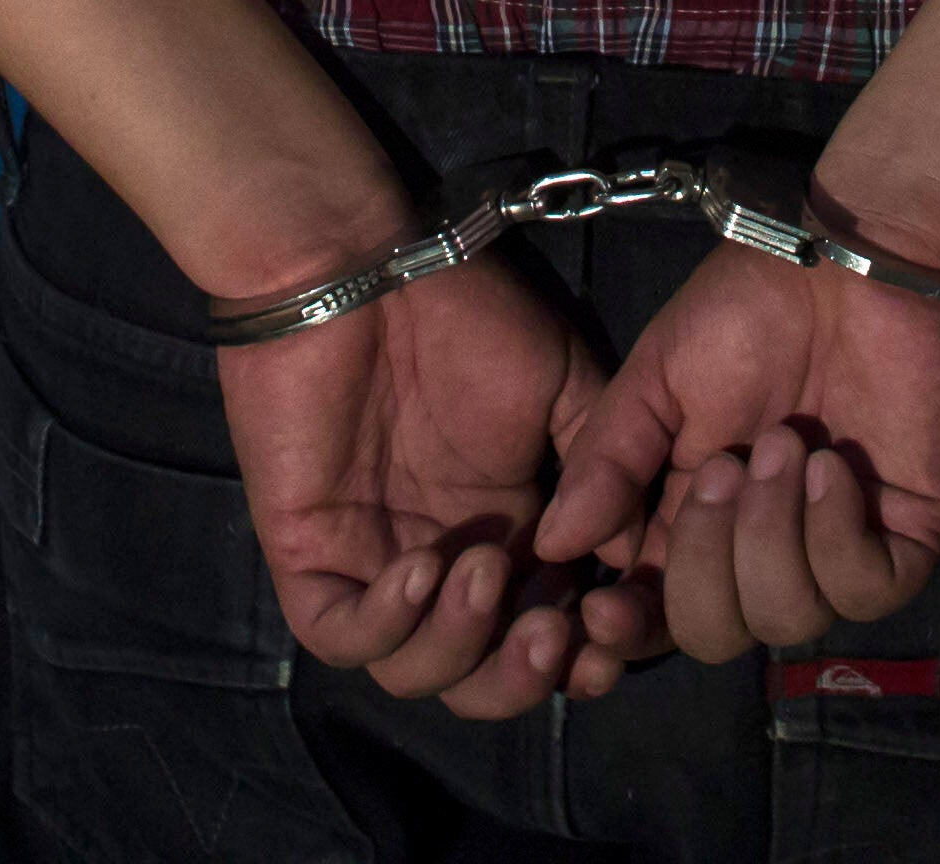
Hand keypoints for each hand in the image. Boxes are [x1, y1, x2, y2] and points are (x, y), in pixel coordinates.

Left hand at [214, 256, 616, 715]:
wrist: (361, 260)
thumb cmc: (464, 312)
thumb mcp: (567, 386)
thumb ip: (607, 471)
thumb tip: (632, 559)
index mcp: (510, 534)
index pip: (547, 636)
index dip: (582, 658)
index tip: (613, 639)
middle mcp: (444, 565)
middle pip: (482, 680)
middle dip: (524, 676)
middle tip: (554, 631)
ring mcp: (371, 565)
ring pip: (414, 673)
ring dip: (463, 646)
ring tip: (489, 570)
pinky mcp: (307, 555)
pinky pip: (340, 635)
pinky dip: (387, 624)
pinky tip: (422, 565)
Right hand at [531, 243, 939, 668]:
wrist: (859, 260)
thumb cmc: (755, 309)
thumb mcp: (658, 377)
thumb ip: (608, 461)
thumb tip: (554, 545)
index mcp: (697, 521)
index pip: (656, 613)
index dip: (628, 628)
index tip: (600, 606)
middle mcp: (764, 550)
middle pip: (715, 635)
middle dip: (703, 563)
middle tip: (724, 467)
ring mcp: (838, 549)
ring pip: (786, 619)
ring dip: (770, 534)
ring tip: (786, 445)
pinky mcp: (906, 539)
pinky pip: (863, 593)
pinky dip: (835, 537)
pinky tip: (831, 469)